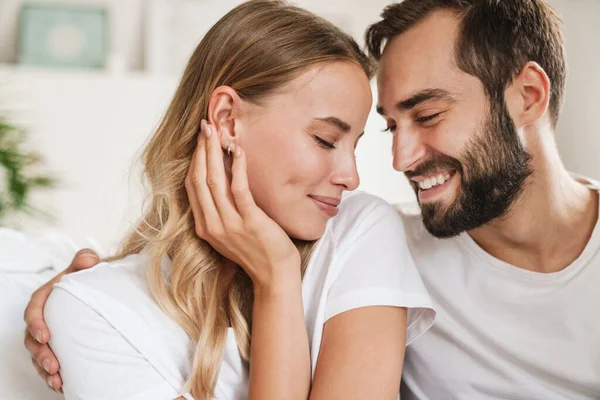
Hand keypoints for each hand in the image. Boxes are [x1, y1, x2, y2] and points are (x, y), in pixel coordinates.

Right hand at [23, 249, 99, 391]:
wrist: (99, 290)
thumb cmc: (88, 278)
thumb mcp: (86, 265)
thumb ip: (85, 259)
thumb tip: (87, 259)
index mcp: (46, 299)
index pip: (34, 311)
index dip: (36, 324)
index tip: (46, 336)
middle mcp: (43, 320)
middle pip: (33, 340)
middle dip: (40, 354)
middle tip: (53, 365)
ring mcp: (49, 337)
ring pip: (39, 356)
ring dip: (45, 370)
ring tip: (57, 380)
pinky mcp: (57, 349)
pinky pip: (49, 365)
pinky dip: (54, 376)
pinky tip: (63, 385)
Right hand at [185, 120, 299, 289]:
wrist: (274, 275)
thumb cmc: (256, 251)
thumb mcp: (230, 231)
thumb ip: (221, 209)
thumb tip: (222, 176)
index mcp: (205, 226)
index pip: (192, 186)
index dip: (194, 160)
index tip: (200, 139)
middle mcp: (212, 225)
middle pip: (199, 179)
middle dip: (201, 150)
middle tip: (205, 126)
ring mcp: (230, 224)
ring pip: (215, 181)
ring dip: (214, 153)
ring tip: (217, 131)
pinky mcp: (250, 222)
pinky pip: (239, 190)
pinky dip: (237, 168)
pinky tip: (238, 152)